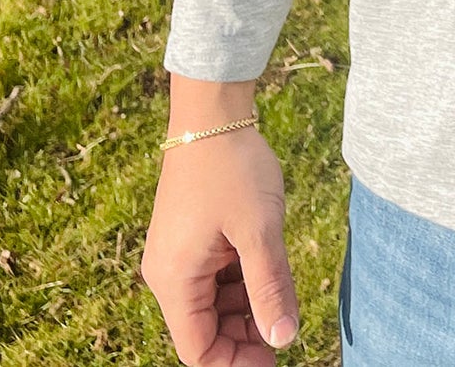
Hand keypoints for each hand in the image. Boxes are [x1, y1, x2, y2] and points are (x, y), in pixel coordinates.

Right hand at [141, 110, 300, 364]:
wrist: (213, 111)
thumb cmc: (233, 168)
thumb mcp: (260, 230)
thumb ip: (270, 288)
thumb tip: (284, 339)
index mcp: (173, 280)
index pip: (198, 349)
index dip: (237, 361)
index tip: (277, 353)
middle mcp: (167, 273)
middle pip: (204, 329)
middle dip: (244, 335)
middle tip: (286, 325)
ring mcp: (178, 253)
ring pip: (212, 303)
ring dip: (245, 307)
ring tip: (281, 292)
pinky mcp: (190, 237)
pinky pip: (214, 276)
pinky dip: (240, 280)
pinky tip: (268, 267)